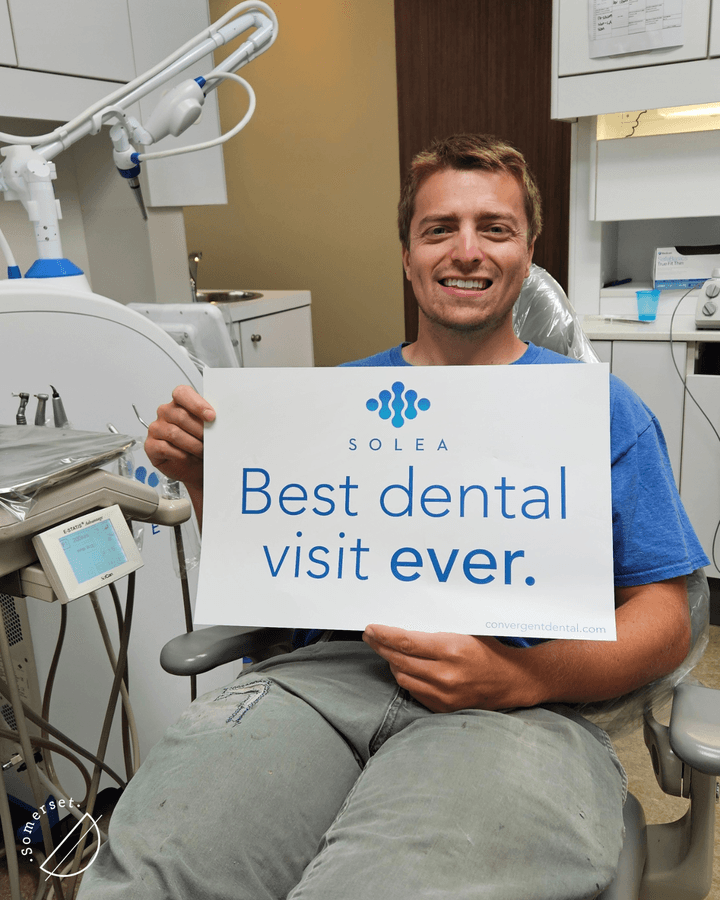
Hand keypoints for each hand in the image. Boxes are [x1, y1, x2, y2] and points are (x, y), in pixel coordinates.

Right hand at [145, 385, 214, 497]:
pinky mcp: (150, 445)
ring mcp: (156, 428)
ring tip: (202, 452)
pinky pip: (165, 448)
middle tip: (210, 441)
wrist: (195, 467)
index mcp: (179, 402)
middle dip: (200, 431)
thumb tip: (216, 419)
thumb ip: (210, 420)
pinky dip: (181, 455)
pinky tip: (189, 457)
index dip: (197, 404)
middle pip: (181, 416)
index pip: (182, 393)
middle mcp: (165, 412)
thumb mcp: (208, 429)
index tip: (211, 417)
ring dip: (193, 445)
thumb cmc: (200, 444)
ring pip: (174, 433)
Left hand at [362, 624, 537, 712]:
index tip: (370, 628)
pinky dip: (407, 678)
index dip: (384, 635)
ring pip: (402, 677)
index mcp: (451, 650)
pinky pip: (414, 691)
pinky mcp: (444, 708)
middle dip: (381, 646)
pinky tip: (407, 668)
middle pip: (399, 660)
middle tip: (370, 636)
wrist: (513, 681)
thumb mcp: (467, 631)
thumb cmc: (491, 650)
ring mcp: (444, 694)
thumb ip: (438, 629)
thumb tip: (407, 621)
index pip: (406, 642)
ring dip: (393, 663)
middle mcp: (445, 675)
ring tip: (389, 651)